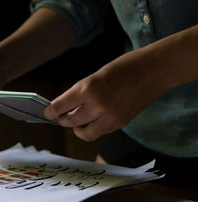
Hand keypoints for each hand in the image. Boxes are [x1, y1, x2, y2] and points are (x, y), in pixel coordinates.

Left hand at [44, 49, 164, 140]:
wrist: (154, 71)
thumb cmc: (123, 68)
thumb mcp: (94, 76)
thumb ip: (79, 94)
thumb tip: (65, 108)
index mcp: (88, 89)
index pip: (59, 107)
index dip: (50, 112)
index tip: (47, 113)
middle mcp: (97, 106)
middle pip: (69, 122)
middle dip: (63, 119)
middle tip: (63, 115)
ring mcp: (110, 118)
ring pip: (83, 133)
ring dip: (78, 127)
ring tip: (80, 118)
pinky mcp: (119, 124)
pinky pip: (99, 132)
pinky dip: (93, 127)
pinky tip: (95, 117)